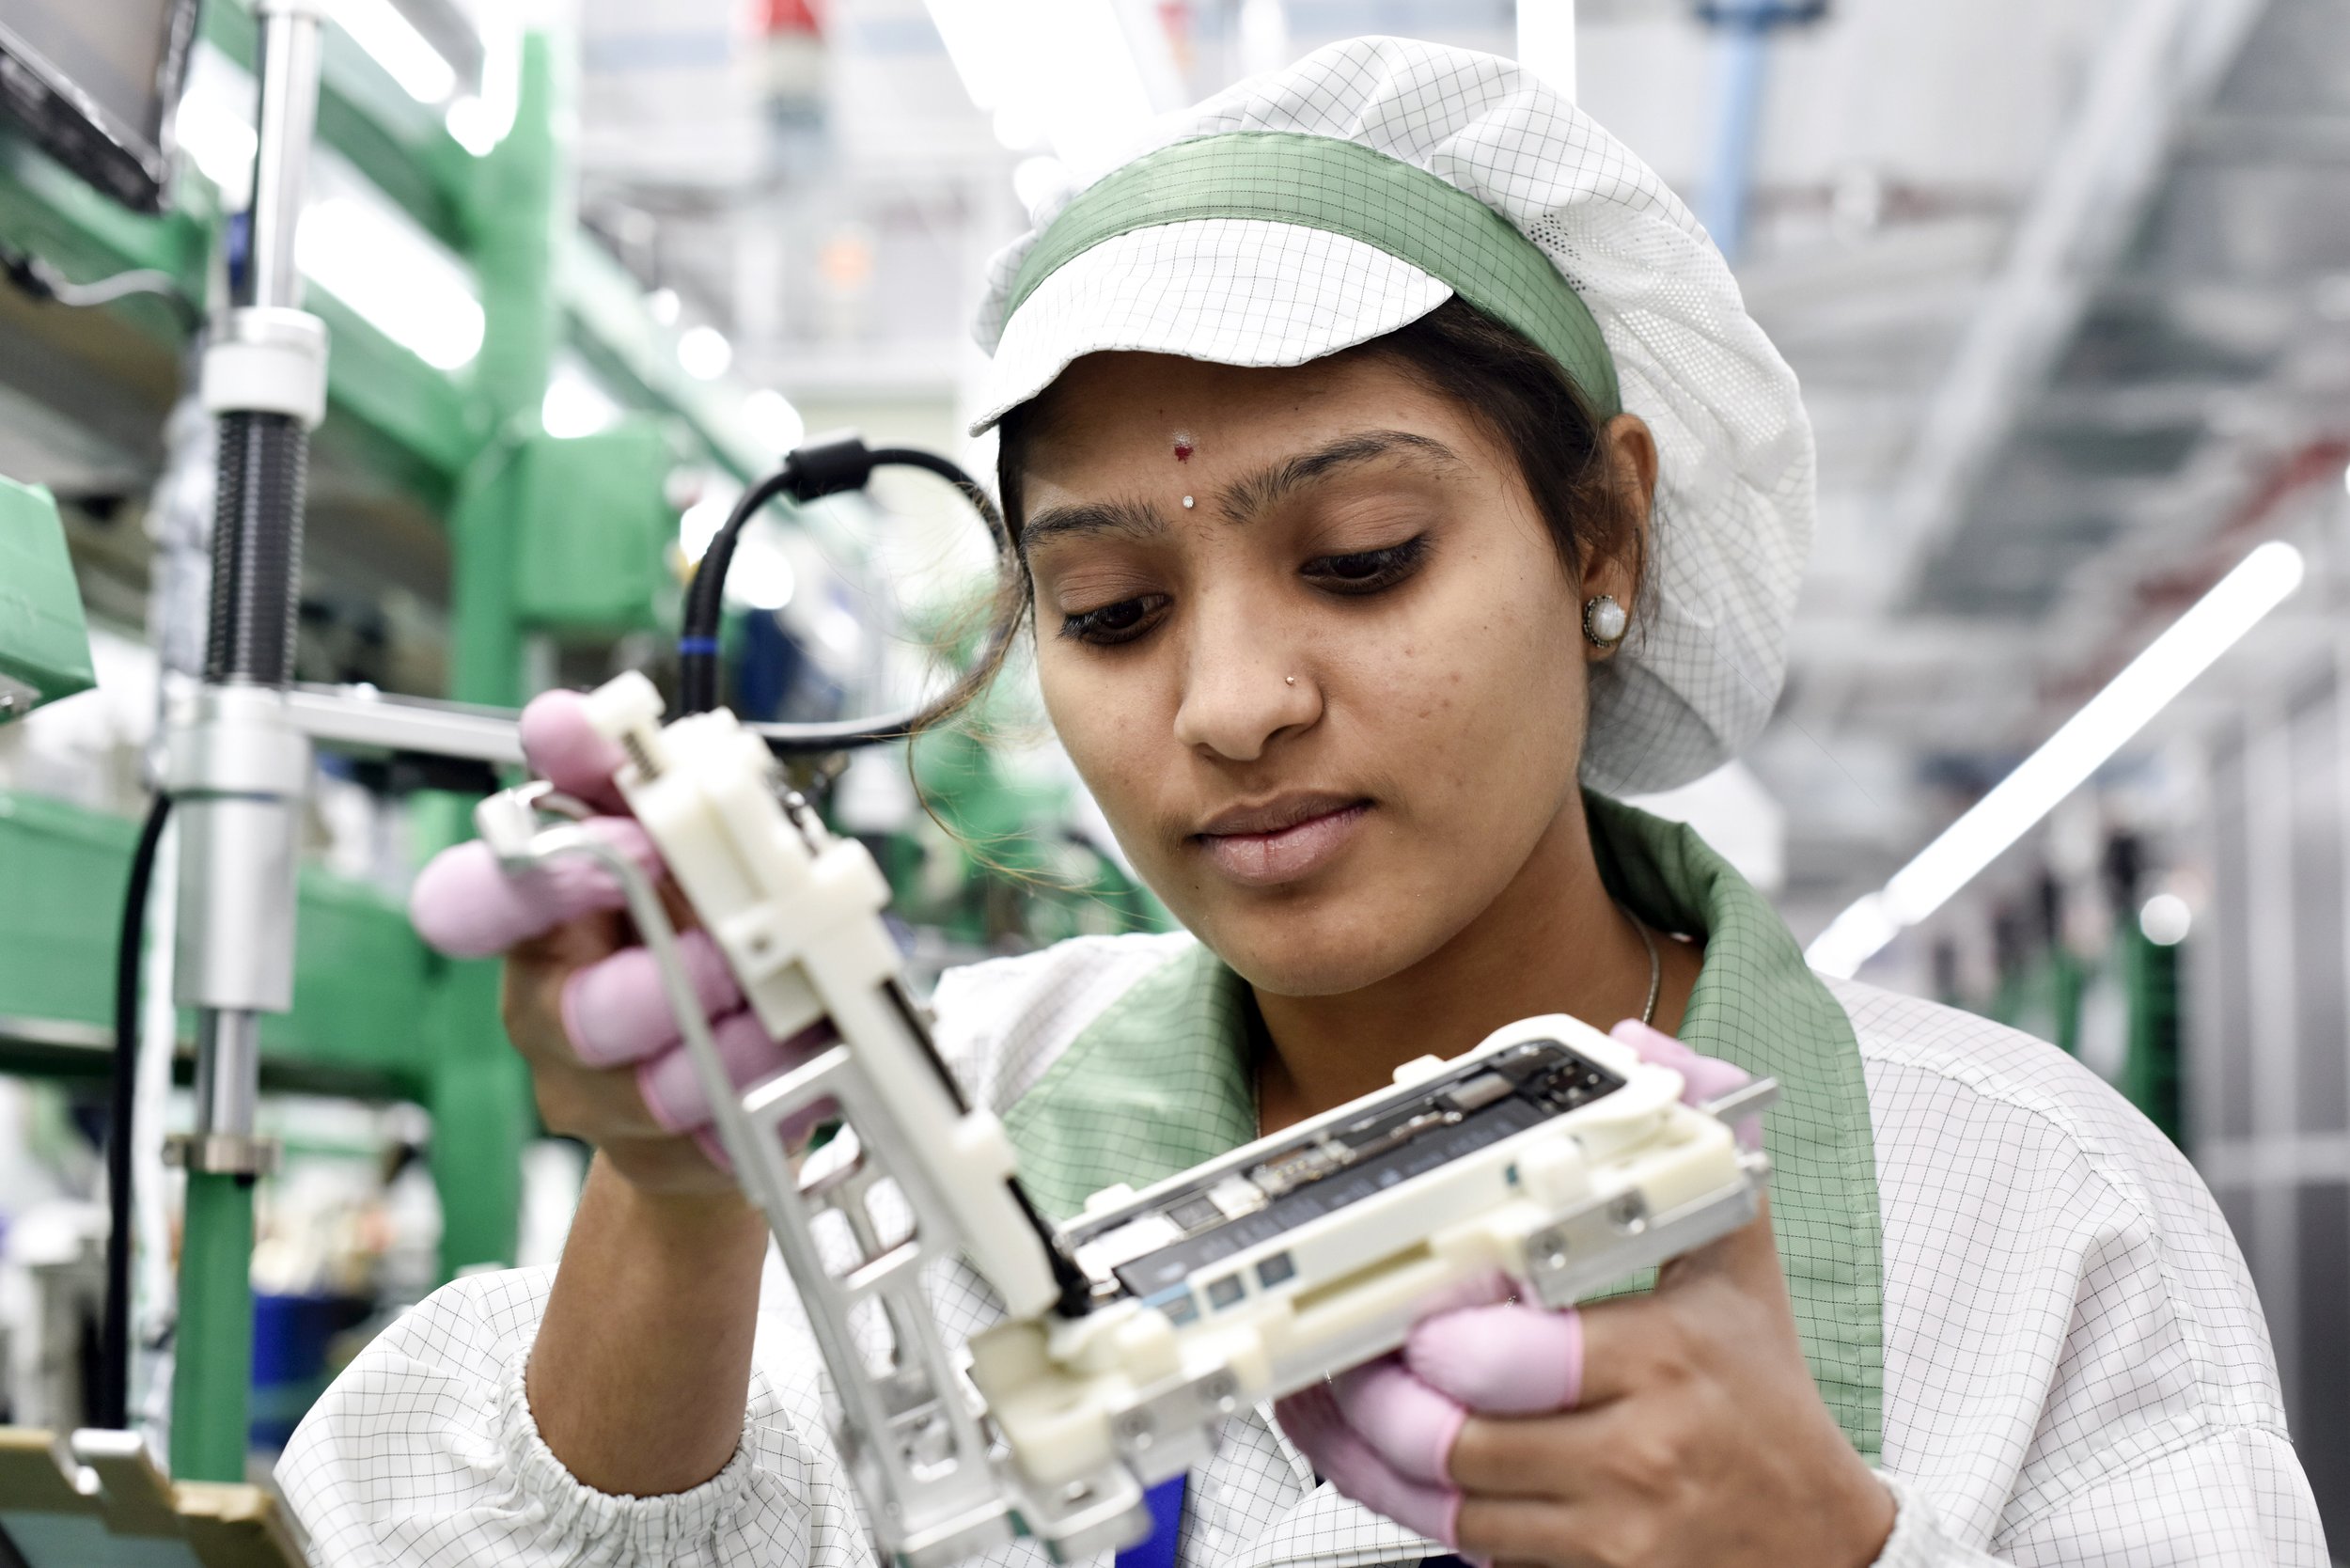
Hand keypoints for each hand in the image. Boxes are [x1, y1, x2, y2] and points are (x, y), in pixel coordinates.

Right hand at [409, 690, 830, 1195]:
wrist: (735, 1046)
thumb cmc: (695, 919)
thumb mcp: (670, 831)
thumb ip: (621, 775)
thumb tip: (562, 716)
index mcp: (539, 920)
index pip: (468, 904)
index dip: (538, 876)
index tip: (627, 836)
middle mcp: (552, 1009)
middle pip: (564, 1015)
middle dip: (650, 985)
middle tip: (720, 949)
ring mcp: (604, 1093)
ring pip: (644, 1091)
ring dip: (726, 1047)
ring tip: (782, 1014)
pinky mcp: (670, 1152)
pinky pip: (716, 1140)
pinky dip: (768, 1095)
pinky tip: (800, 1062)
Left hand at [1275, 1020, 1892, 1567]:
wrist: (1822, 1544)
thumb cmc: (1764, 1399)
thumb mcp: (1741, 1265)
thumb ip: (1695, 1149)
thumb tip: (1646, 1056)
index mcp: (1663, 1357)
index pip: (1507, 1356)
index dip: (1430, 1336)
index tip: (1396, 1301)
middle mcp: (1632, 1448)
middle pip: (1452, 1432)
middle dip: (1371, 1392)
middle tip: (1333, 1347)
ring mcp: (1605, 1523)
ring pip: (1440, 1496)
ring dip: (1361, 1447)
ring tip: (1321, 1394)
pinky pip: (1462, 1540)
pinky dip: (1397, 1498)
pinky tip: (1360, 1456)